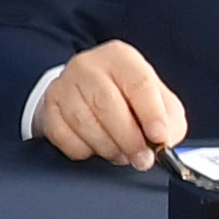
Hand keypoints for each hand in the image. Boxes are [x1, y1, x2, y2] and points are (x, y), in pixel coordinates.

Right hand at [34, 41, 189, 169]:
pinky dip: (83, 149)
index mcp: (120, 58)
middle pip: (107, 104)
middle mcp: (88, 65)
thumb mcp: (157, 100)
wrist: (87, 92)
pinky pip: (64, 136)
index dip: (151, 114)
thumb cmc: (127, 98)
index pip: (138, 83)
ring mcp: (63, 84)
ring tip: (120, 153)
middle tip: (142, 160)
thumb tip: (166, 141)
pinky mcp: (48, 106)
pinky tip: (95, 147)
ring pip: (84, 122)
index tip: (159, 138)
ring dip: (107, 146)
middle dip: (129, 139)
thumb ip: (169, 119)